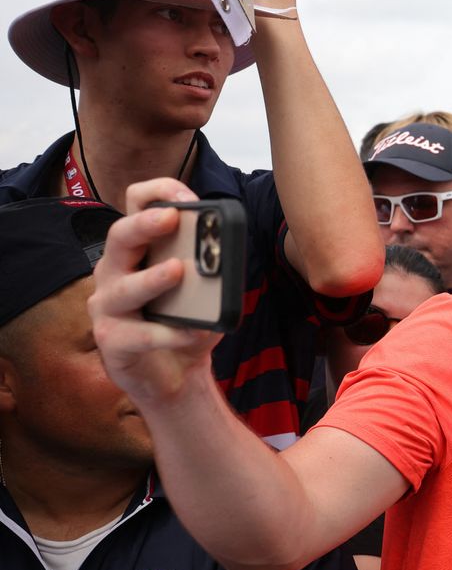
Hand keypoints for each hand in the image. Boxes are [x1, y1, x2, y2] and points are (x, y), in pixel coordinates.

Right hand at [88, 178, 222, 404]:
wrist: (175, 376)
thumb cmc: (185, 323)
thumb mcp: (205, 293)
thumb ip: (213, 271)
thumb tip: (226, 254)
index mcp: (137, 250)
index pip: (135, 206)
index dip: (158, 193)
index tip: (187, 196)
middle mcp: (114, 271)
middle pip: (120, 237)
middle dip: (145, 224)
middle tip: (172, 218)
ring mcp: (108, 305)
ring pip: (124, 287)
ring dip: (152, 278)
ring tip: (178, 271)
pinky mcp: (111, 340)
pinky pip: (139, 334)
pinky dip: (168, 333)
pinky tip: (191, 332)